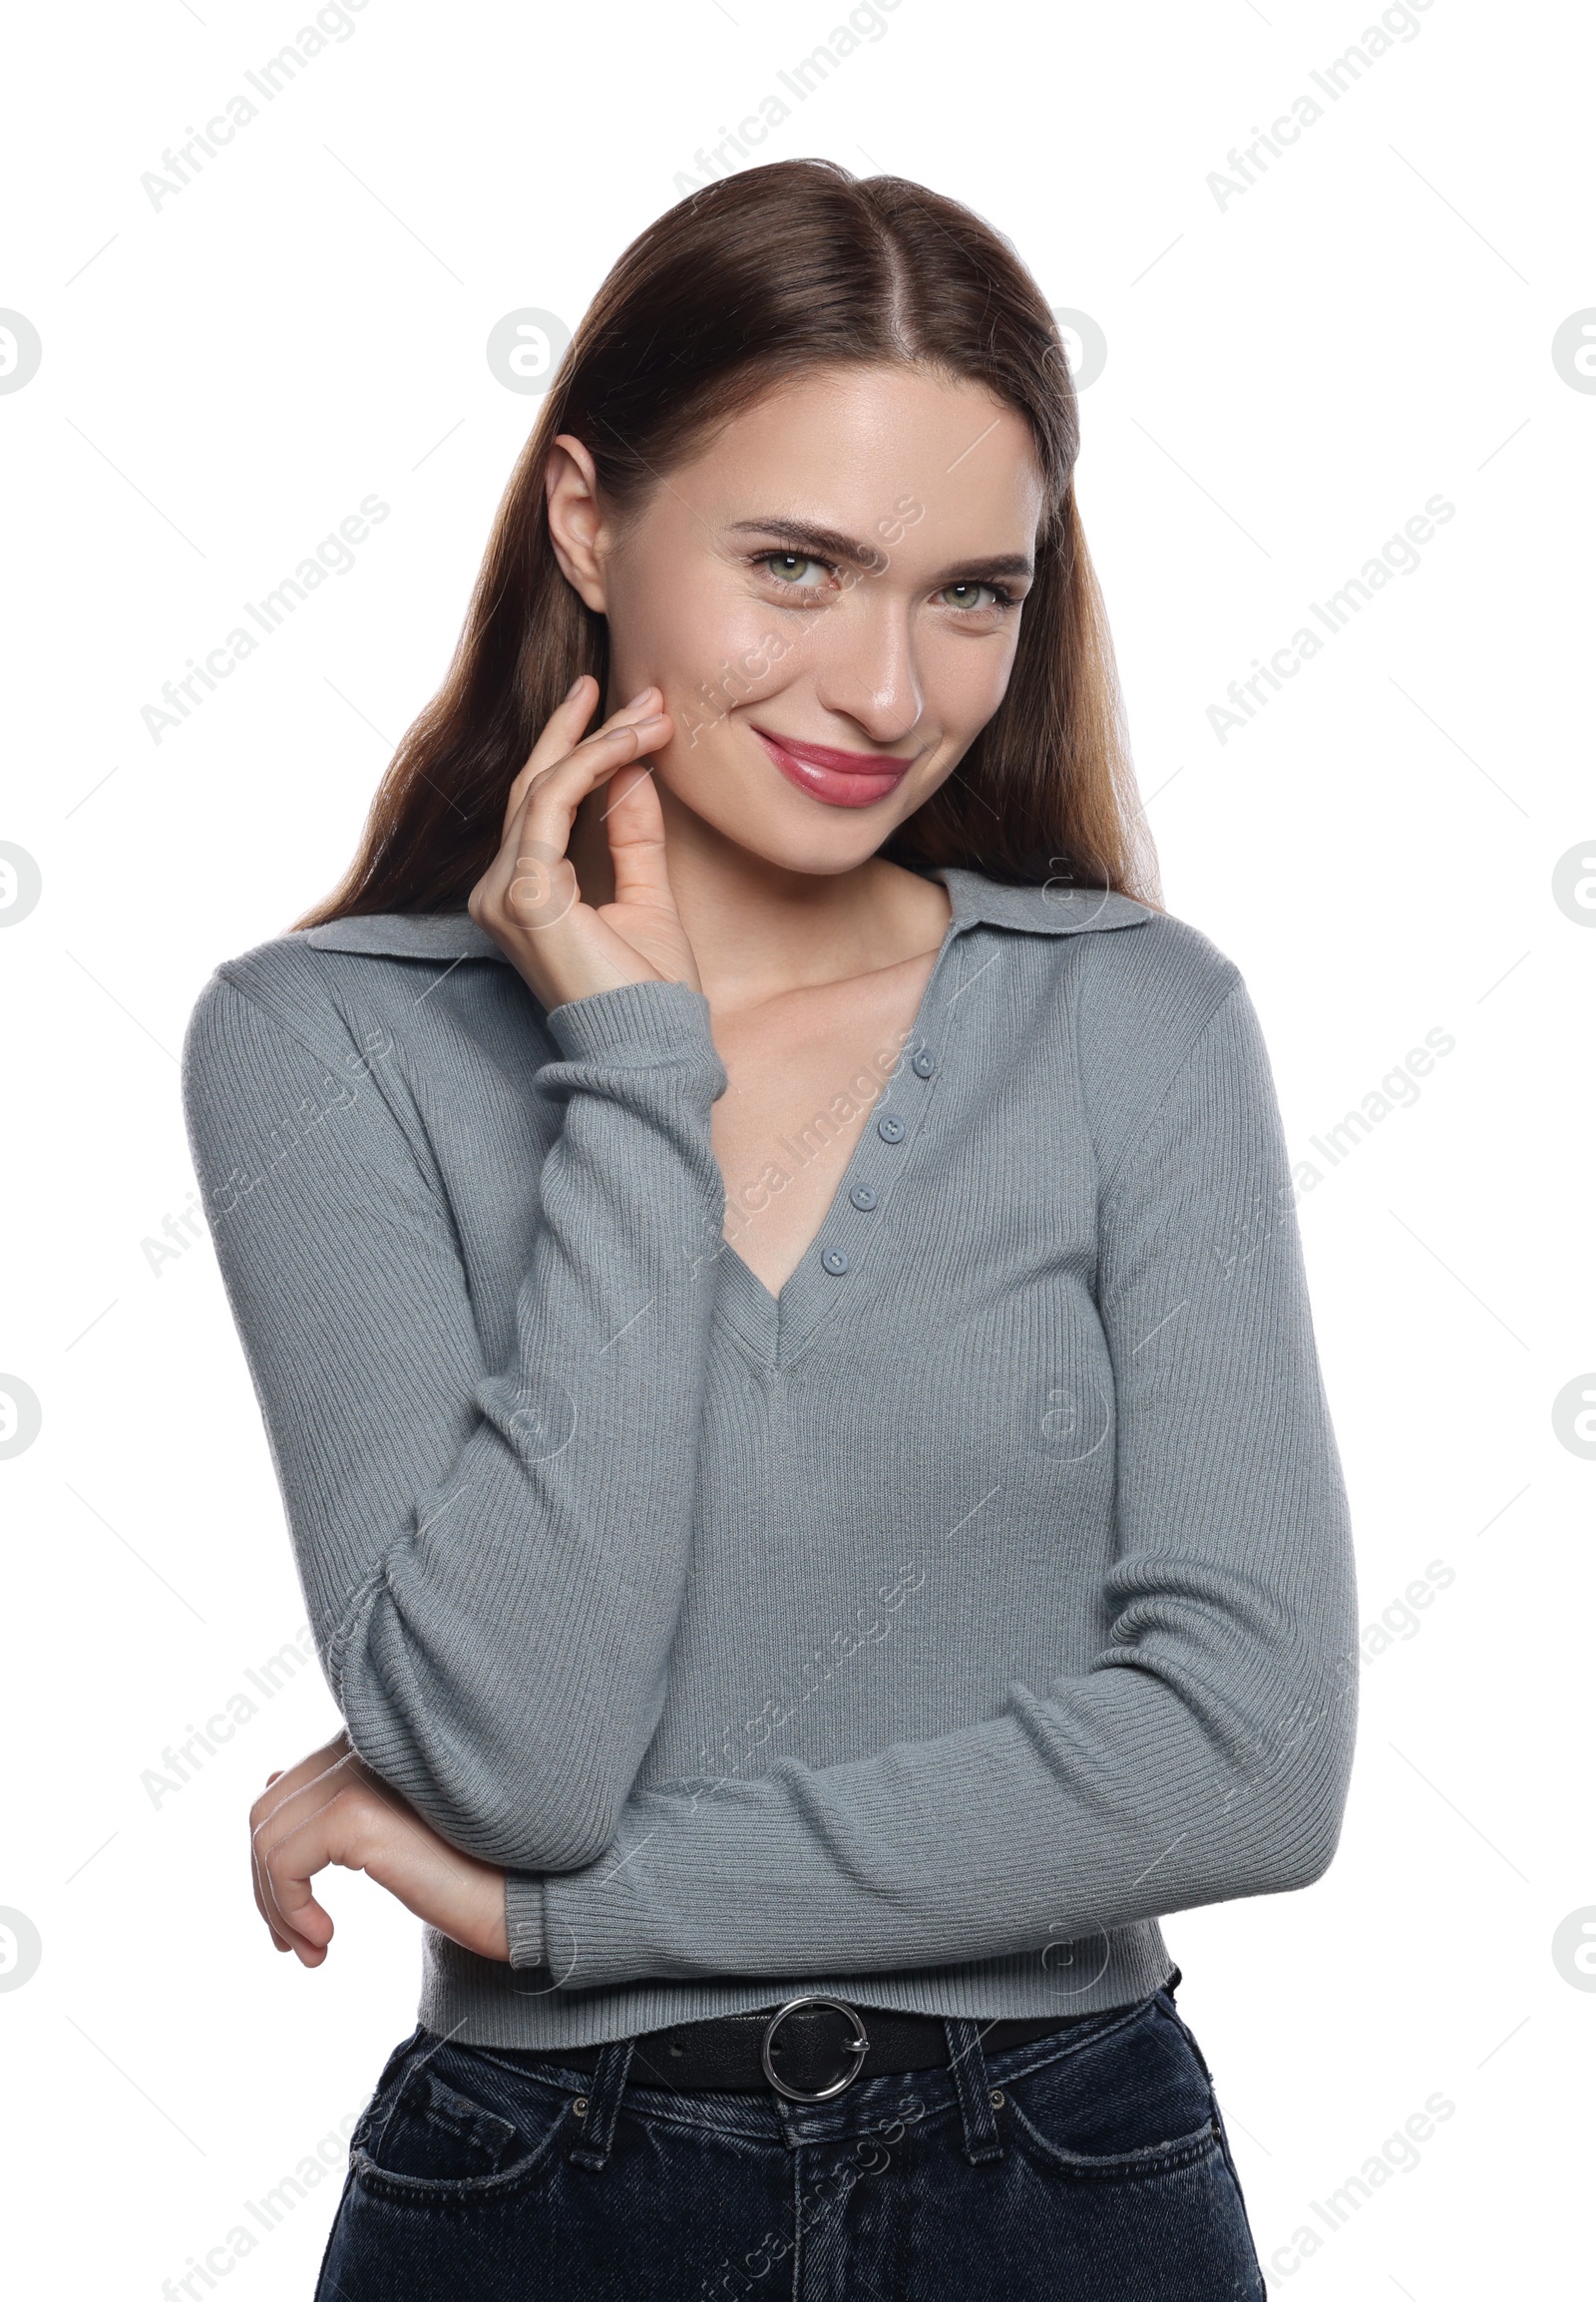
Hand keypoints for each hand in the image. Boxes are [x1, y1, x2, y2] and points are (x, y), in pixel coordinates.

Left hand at [250, 1733, 508, 1967]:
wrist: (525, 1897)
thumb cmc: (472, 1868)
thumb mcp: (391, 1826)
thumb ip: (336, 1797)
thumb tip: (269, 1776)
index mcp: (370, 1740)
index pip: (284, 1789)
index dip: (274, 1860)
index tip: (295, 1920)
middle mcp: (360, 1742)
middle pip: (267, 1814)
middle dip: (268, 1888)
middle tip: (295, 1946)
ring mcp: (357, 1773)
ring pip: (267, 1841)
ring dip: (277, 1908)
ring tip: (313, 1951)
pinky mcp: (355, 1812)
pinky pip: (282, 1863)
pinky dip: (288, 1909)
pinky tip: (326, 1940)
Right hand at [468, 674, 699, 1009]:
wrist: (651, 1050)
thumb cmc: (650, 993)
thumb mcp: (647, 895)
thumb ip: (632, 834)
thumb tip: (632, 771)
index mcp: (522, 895)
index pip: (542, 804)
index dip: (585, 750)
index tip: (637, 714)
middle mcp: (499, 891)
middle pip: (535, 786)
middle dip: (587, 729)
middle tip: (637, 689)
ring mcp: (504, 893)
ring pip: (543, 786)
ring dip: (602, 740)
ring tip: (653, 714)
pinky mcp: (526, 894)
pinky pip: (552, 803)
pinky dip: (593, 764)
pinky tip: (632, 745)